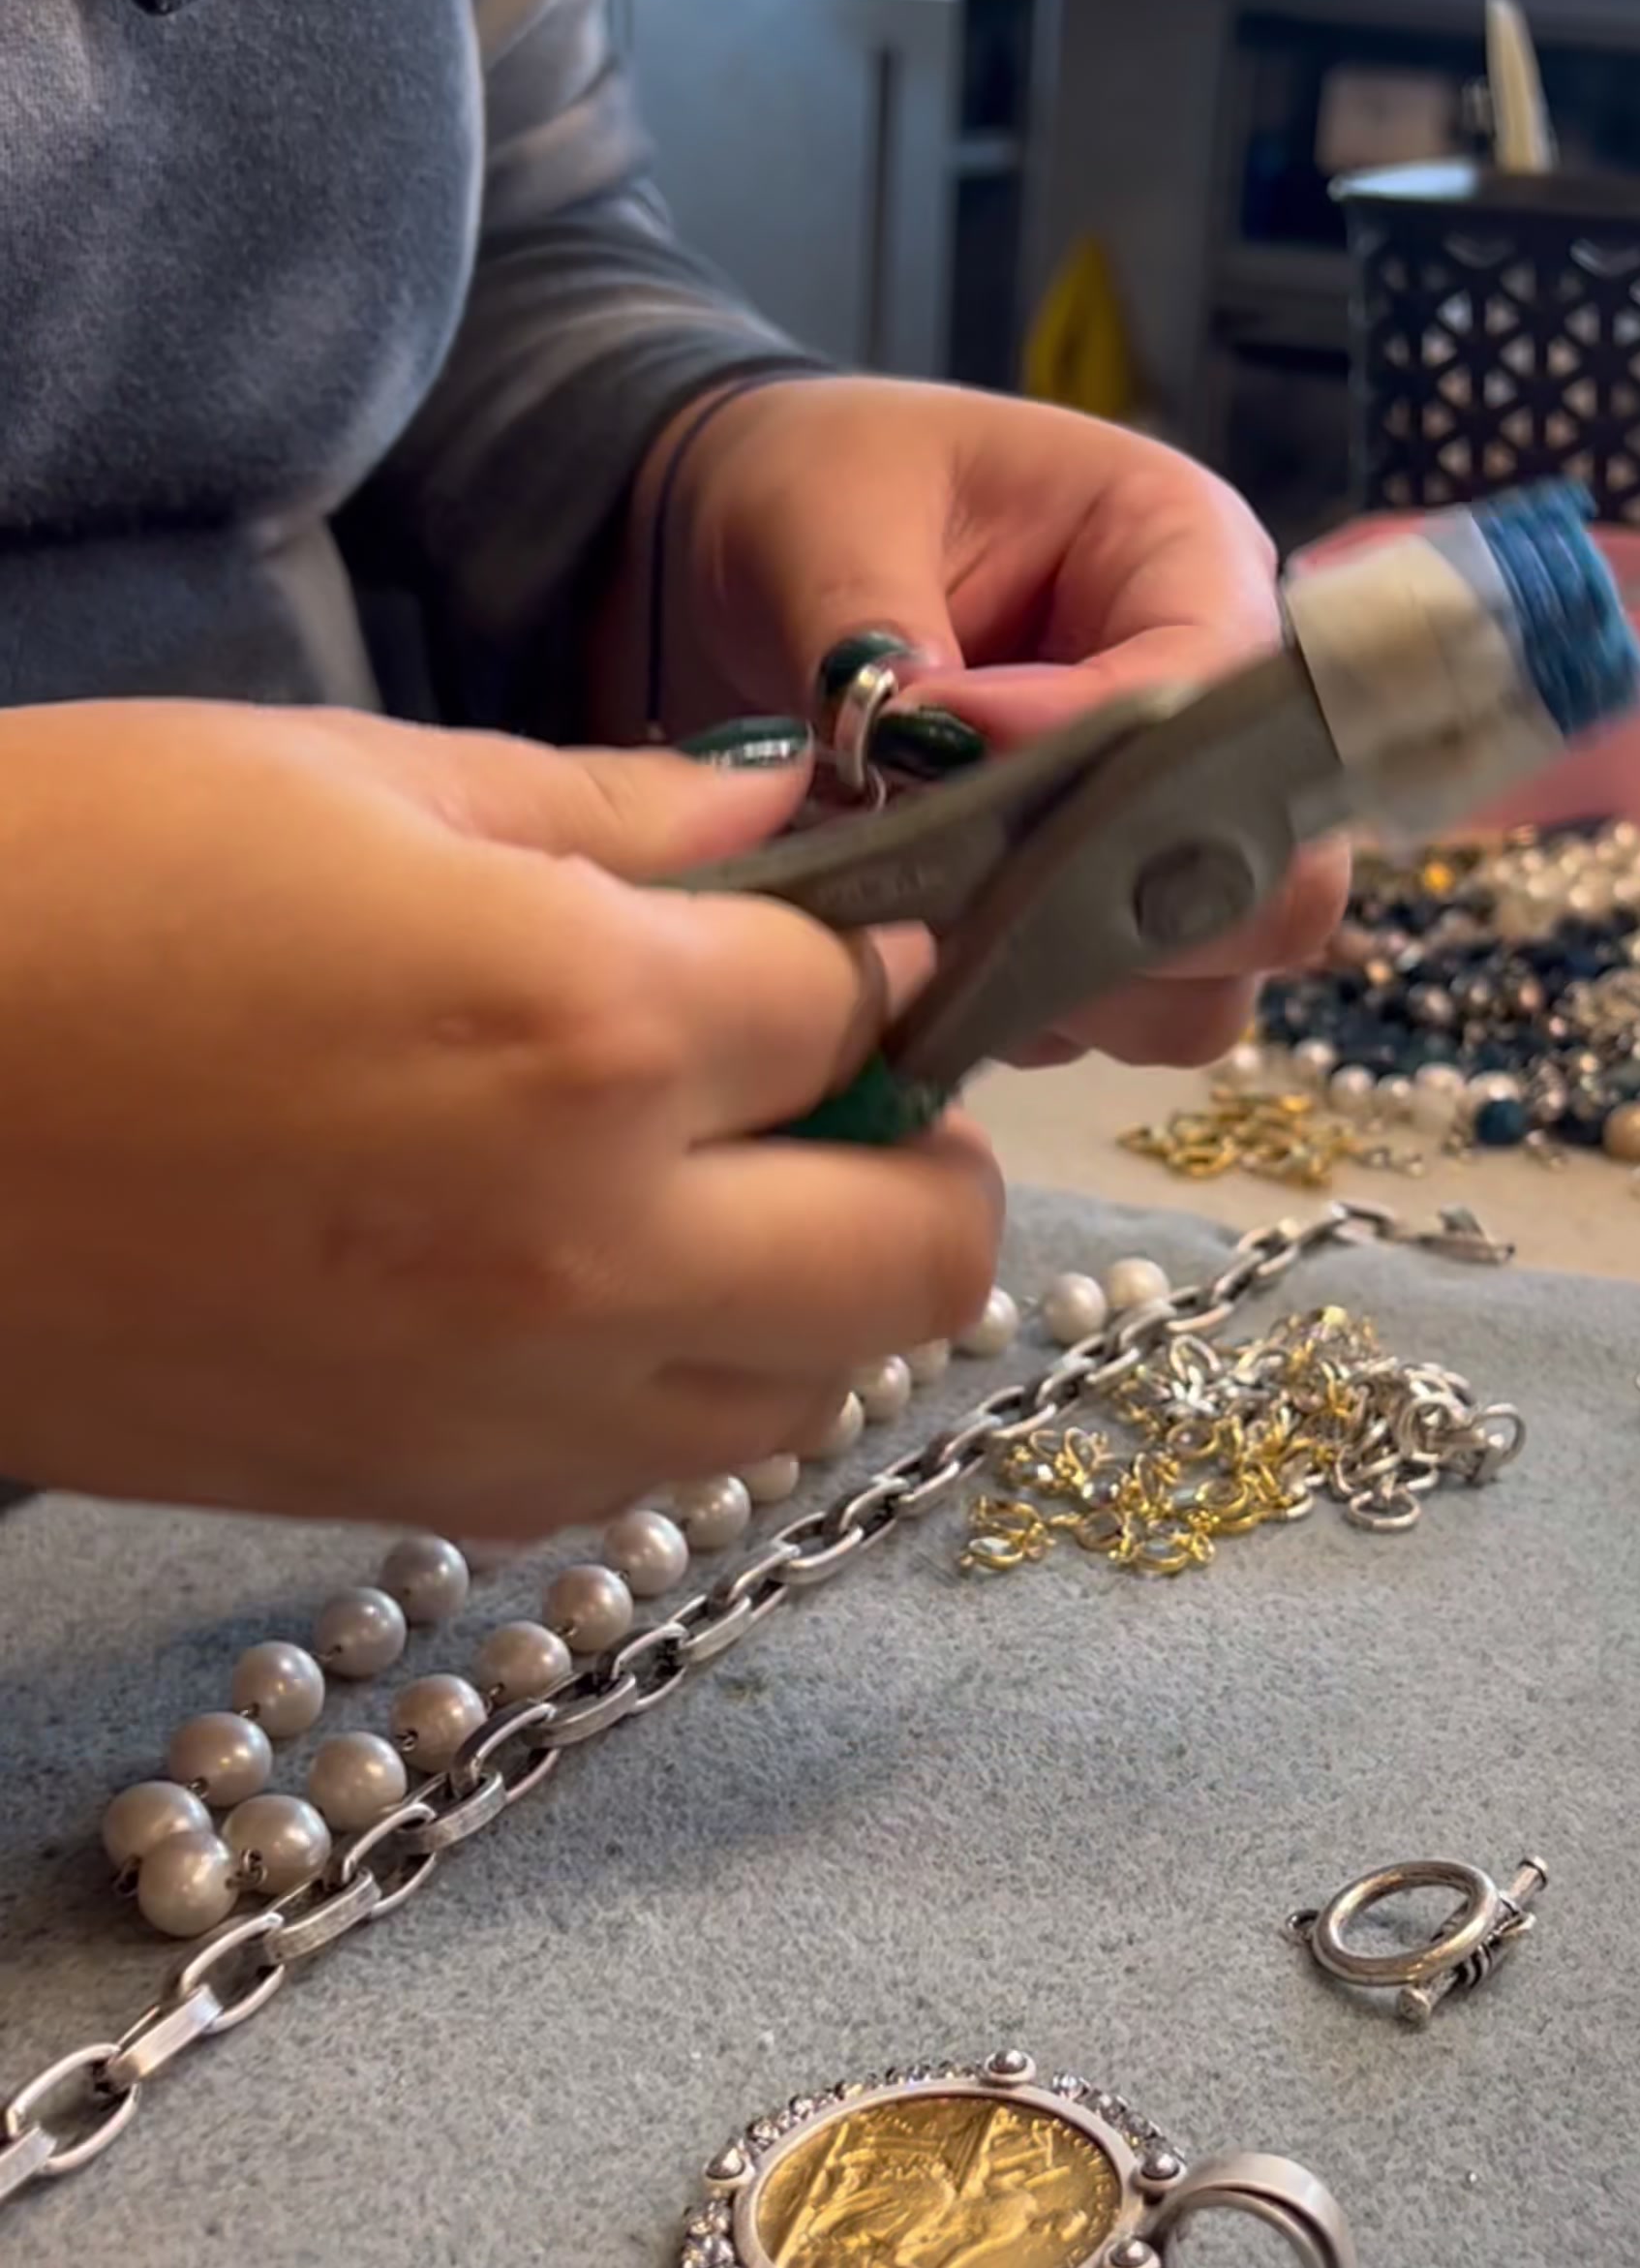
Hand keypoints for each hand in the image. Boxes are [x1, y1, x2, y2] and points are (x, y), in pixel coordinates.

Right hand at [0, 702, 999, 1528]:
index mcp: (585, 1027)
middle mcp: (592, 1247)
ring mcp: (515, 1402)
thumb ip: (620, 820)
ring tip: (710, 1186)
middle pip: (925, 1257)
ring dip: (819, 1288)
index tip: (842, 928)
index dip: (878, 949)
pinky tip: (589, 1283)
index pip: (873, 1001)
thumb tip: (800, 829)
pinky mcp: (424, 1489)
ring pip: (815, 1391)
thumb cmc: (58, 890)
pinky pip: (657, 1469)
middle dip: (923, 1156)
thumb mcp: (350, 778)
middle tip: (836, 1085)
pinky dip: (686, 1384)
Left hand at [636, 378, 1348, 1065]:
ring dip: (1079, 990)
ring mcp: (1168, 835)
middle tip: (960, 895)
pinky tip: (922, 970)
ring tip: (930, 935)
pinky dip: (1026, 1020)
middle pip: (1279, 879)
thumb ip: (877, 623)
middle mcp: (1215, 711)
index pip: (1221, 692)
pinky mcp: (1102, 922)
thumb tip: (922, 747)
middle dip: (1128, 913)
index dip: (1100, 755)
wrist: (750, 555)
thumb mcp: (827, 517)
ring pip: (1211, 983)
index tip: (938, 751)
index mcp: (1186, 556)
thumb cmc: (813, 492)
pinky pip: (1113, 1023)